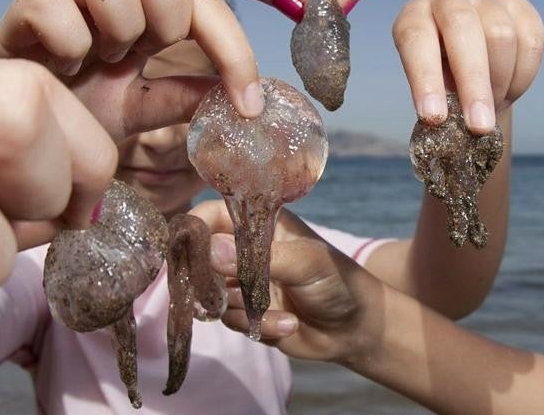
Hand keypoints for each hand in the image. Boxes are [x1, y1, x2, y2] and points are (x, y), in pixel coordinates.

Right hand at [0, 0, 262, 121]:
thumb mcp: (143, 112)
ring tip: (100, 60)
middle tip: (144, 56)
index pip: (207, 2)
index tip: (247, 105)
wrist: (20, 142)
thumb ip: (184, 98)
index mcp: (151, 9)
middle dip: (163, 14)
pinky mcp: (20, 11)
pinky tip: (62, 71)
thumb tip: (241, 100)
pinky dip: (64, 40)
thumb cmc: (78, 119)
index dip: (234, 49)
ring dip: (113, 20)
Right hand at [190, 201, 385, 364]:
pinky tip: (288, 325)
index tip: (187, 251)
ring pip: (213, 295)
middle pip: (201, 256)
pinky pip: (231, 321)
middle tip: (231, 290)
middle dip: (211, 279)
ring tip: (275, 310)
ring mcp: (243, 283)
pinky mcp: (246, 313)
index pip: (213, 215)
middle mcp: (245, 251)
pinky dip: (257, 326)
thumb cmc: (337, 281)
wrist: (356, 328)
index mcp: (259, 224)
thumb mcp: (306, 263)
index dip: (196, 229)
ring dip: (241, 307)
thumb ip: (260, 258)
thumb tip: (211, 250)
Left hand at [393, 0, 543, 132]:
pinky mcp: (520, 6)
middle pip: (462, 28)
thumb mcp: (429, 88)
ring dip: (499, 83)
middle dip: (473, 83)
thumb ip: (436, 102)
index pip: (416, 40)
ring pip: (501, 35)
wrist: (471, 62)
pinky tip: (508, 92)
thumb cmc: (442, 79)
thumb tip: (448, 127)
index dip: (424, 78)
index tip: (434, 118)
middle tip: (479, 126)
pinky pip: (531, 41)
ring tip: (491, 108)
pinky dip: (522, 77)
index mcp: (414, 16)